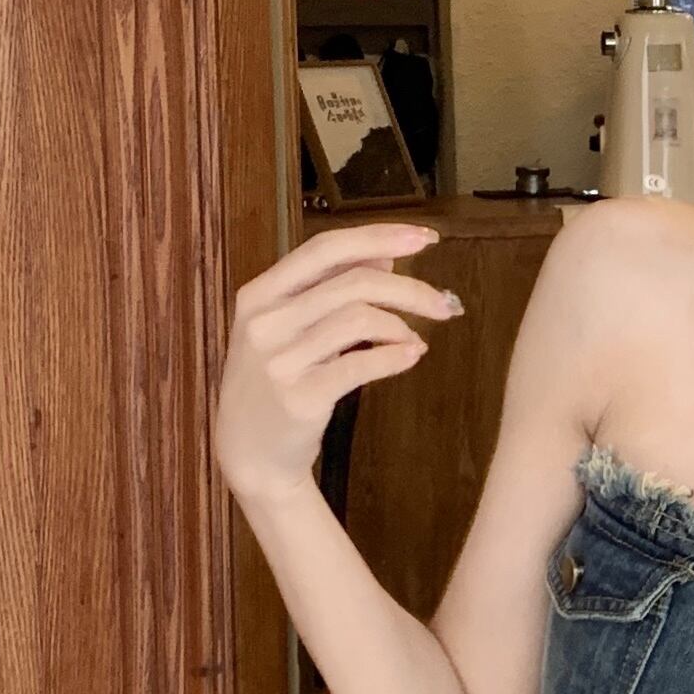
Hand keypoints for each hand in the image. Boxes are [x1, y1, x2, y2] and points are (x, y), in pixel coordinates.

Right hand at [215, 218, 463, 504]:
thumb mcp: (288, 329)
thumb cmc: (274, 386)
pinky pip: (360, 365)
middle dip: (410, 289)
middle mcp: (264, 322)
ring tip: (417, 339)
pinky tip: (412, 356)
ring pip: (359, 319)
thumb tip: (384, 254)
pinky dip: (395, 357)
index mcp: (258, 295)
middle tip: (444, 304)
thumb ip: (329, 289)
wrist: (250, 456)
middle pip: (352, 282)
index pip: (325, 248)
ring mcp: (279, 361)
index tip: (425, 239)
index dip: (379, 237)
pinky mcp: (300, 399)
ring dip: (402, 326)